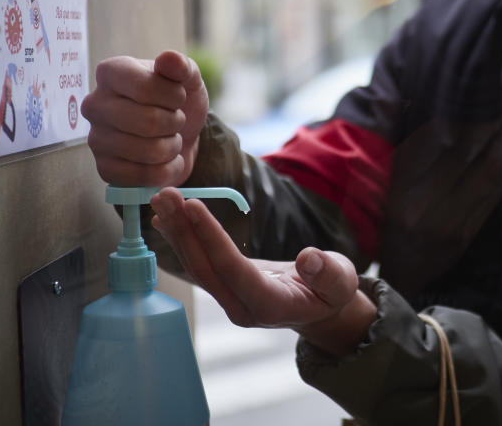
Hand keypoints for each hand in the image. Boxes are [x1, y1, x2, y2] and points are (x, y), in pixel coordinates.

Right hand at [80, 50, 207, 186]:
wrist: (181, 134)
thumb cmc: (179, 100)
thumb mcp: (188, 79)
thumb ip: (182, 67)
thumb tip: (169, 59)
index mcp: (111, 72)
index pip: (145, 87)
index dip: (174, 96)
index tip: (179, 97)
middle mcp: (95, 104)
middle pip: (148, 122)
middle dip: (175, 123)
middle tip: (176, 120)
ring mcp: (95, 139)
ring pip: (148, 151)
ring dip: (173, 147)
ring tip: (171, 138)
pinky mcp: (104, 169)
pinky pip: (144, 177)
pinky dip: (166, 170)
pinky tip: (165, 160)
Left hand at [150, 187, 374, 355]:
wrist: (319, 307)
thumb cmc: (332, 291)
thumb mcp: (340, 282)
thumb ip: (327, 273)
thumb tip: (309, 258)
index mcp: (270, 305)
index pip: (233, 269)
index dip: (212, 237)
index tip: (193, 205)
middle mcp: (242, 307)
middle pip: (206, 267)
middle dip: (184, 230)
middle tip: (166, 194)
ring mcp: (230, 300)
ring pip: (197, 265)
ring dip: (178, 231)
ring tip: (161, 199)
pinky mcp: (224, 288)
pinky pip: (199, 263)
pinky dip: (182, 239)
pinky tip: (165, 219)